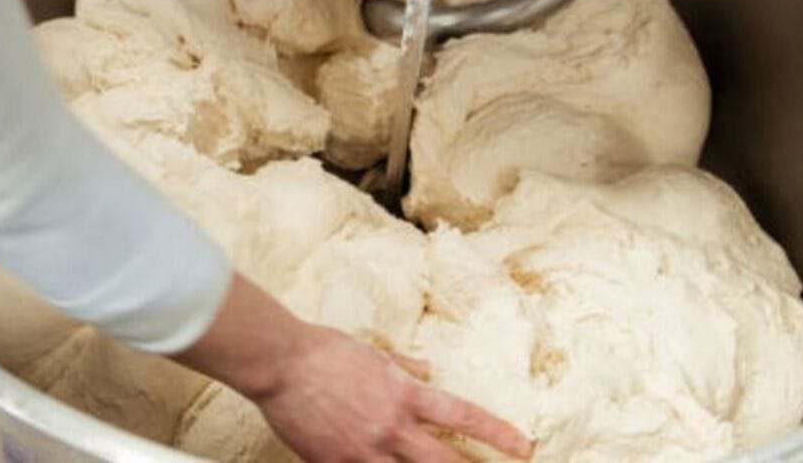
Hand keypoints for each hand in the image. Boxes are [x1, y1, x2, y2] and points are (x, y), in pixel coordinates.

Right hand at [256, 324, 531, 461]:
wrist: (280, 362)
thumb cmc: (324, 350)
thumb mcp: (373, 352)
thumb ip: (404, 367)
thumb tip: (426, 370)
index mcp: (403, 394)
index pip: (462, 415)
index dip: (496, 434)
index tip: (522, 446)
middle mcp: (390, 427)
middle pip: (443, 462)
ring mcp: (362, 451)